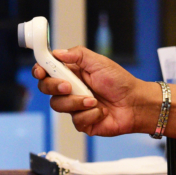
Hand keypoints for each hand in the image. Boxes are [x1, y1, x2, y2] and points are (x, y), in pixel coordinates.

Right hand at [33, 46, 150, 136]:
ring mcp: (75, 106)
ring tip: (94, 100)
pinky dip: (90, 115)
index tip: (40, 71)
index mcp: (72, 72)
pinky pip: (76, 120)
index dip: (40, 70)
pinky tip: (101, 111)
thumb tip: (57, 52)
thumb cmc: (120, 82)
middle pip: (46, 88)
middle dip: (54, 87)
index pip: (47, 70)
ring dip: (76, 102)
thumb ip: (78, 55)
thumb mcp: (100, 62)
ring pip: (58, 105)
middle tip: (69, 86)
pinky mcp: (82, 122)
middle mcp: (70, 89)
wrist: (136, 104)